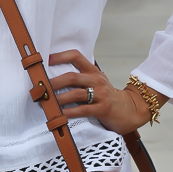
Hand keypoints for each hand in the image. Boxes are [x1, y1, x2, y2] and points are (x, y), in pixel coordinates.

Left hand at [48, 50, 166, 134]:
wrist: (132, 109)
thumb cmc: (109, 98)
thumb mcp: (97, 83)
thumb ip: (81, 80)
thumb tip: (55, 81)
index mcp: (93, 72)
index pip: (76, 56)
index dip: (60, 56)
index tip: (45, 60)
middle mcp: (97, 80)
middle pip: (71, 77)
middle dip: (53, 82)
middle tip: (40, 88)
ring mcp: (101, 94)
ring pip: (75, 94)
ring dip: (58, 98)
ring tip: (47, 102)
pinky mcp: (103, 109)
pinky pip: (83, 110)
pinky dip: (69, 113)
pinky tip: (60, 115)